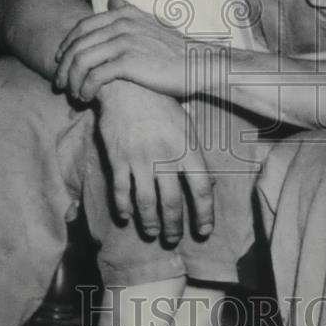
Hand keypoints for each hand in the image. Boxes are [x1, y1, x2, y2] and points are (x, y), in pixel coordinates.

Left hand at [54, 0, 205, 102]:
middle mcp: (121, 24)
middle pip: (77, 45)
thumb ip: (129, 12)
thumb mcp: (151, 23)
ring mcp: (124, 42)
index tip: (60, 61)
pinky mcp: (128, 63)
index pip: (82, 27)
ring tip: (73, 94)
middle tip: (60, 84)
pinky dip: (85, 89)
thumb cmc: (176, 50)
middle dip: (64, 66)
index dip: (67, 45)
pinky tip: (87, 97)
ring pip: (81, 61)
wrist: (199, 65)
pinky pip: (94, 76)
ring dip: (72, 80)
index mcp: (124, 14)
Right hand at [95, 81, 213, 241]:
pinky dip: (123, 207)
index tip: (204, 231)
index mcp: (187, 148)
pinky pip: (120, 190)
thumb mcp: (186, 126)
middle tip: (173, 239)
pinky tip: (126, 216)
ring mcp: (140, 159)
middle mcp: (165, 157)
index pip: (201, 190)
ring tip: (153, 232)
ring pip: (146, 202)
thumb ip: (194, 157)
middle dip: (174, 227)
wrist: (128, 87)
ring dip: (150, 223)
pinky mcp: (118, 158)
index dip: (204, 215)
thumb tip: (207, 186)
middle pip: (173, 202)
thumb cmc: (162, 106)